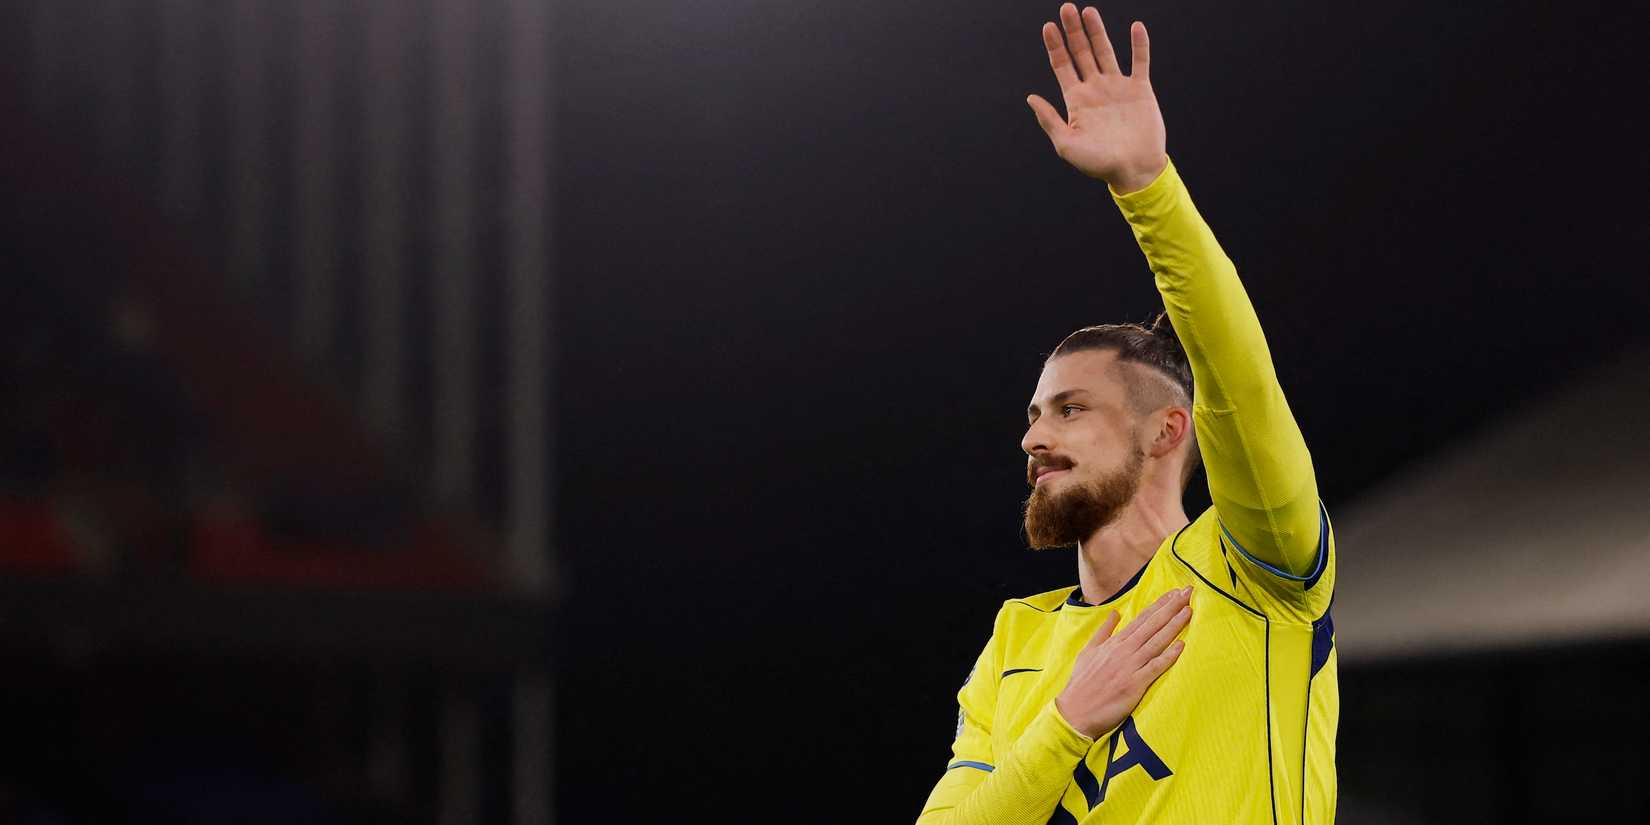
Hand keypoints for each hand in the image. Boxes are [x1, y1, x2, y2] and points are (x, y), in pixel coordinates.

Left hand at [1026, 4, 1166, 192]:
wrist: (1134, 171)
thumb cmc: (1099, 164)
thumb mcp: (1067, 145)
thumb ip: (1049, 120)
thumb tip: (1030, 97)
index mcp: (1076, 101)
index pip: (1062, 66)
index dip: (1055, 46)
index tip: (1048, 26)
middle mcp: (1095, 89)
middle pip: (1081, 53)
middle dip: (1073, 31)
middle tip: (1066, 8)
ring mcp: (1117, 87)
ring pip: (1105, 51)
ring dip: (1097, 31)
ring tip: (1088, 11)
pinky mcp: (1140, 90)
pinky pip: (1140, 62)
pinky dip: (1139, 45)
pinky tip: (1136, 27)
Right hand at [1054, 586, 1191, 739]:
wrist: (1075, 711)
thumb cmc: (1081, 683)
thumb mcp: (1088, 651)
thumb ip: (1103, 631)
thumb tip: (1114, 613)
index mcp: (1114, 642)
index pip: (1142, 618)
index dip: (1160, 604)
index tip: (1174, 593)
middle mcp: (1124, 650)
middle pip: (1152, 624)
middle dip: (1172, 607)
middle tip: (1188, 592)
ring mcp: (1130, 666)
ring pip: (1157, 641)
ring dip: (1174, 625)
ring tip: (1189, 610)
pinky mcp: (1134, 684)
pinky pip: (1155, 667)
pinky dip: (1169, 656)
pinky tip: (1182, 645)